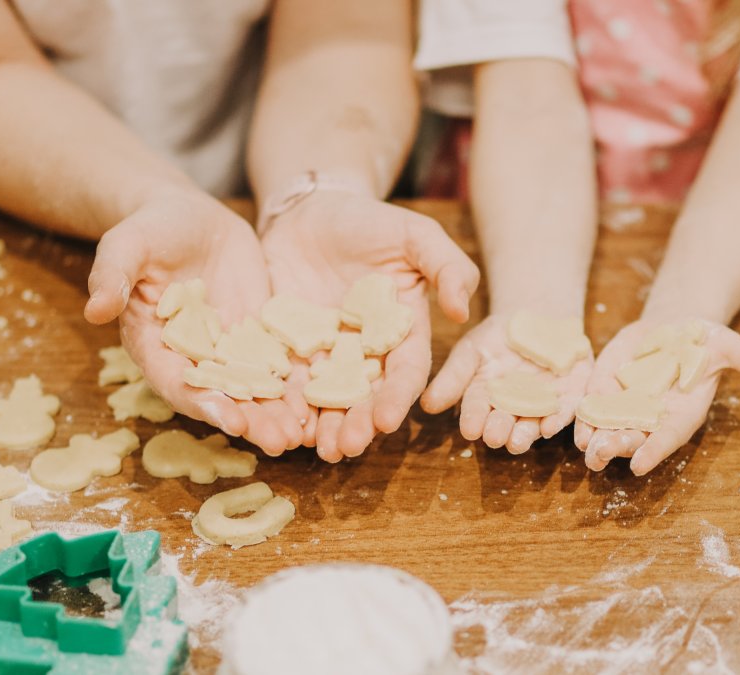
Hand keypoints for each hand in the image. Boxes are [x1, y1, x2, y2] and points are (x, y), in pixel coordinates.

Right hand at [84, 191, 306, 454]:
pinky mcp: (258, 334)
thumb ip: (112, 277)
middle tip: (277, 440)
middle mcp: (192, 358)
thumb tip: (93, 309)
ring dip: (277, 412)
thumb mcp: (126, 246)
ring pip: (254, 388)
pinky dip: (299, 382)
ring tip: (305, 432)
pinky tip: (327, 397)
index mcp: (154, 346)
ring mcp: (228, 349)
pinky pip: (279, 362)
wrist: (185, 217)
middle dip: (249, 419)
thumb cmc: (147, 231)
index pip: (176, 382)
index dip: (201, 402)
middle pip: (221, 396)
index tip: (227, 418)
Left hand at [261, 191, 478, 461]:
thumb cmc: (369, 221)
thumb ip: (448, 267)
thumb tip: (462, 312)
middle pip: (363, 397)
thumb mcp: (416, 234)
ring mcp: (324, 354)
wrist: (309, 209)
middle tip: (345, 447)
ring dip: (321, 426)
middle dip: (356, 425)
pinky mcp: (286, 348)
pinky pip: (284, 381)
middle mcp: (364, 353)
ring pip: (324, 399)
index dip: (397, 398)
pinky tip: (277, 424)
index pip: (404, 373)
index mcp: (401, 333)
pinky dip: (282, 405)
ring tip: (315, 449)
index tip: (387, 421)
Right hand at [421, 314, 591, 453]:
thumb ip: (453, 376)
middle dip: (499, 431)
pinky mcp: (570, 398)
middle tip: (493, 438)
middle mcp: (513, 407)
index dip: (473, 420)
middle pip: (505, 424)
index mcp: (486, 398)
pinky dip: (558, 420)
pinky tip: (550, 426)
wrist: (539, 316)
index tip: (469, 430)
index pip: (477, 411)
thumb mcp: (471, 349)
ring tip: (517, 442)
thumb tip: (427, 405)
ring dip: (526, 434)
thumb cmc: (499, 334)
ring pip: (533, 424)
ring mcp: (542, 404)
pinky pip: (565, 412)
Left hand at [575, 319, 739, 474]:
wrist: (674, 329)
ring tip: (584, 449)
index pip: (668, 437)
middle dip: (617, 448)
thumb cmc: (705, 340)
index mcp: (683, 413)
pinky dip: (583, 420)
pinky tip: (572, 427)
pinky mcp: (606, 393)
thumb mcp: (729, 345)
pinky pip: (592, 411)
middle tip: (600, 457)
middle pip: (634, 439)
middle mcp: (653, 417)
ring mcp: (627, 408)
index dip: (654, 450)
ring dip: (595, 440)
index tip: (640, 465)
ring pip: (609, 430)